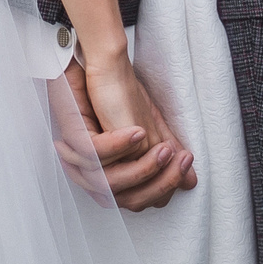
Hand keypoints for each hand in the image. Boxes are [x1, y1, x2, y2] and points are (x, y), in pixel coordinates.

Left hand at [58, 51, 195, 210]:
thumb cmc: (120, 94)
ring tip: (164, 148)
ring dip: (143, 168)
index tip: (187, 167)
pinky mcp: (72, 132)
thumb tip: (190, 180)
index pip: (136, 201)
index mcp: (110, 172)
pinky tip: (138, 133)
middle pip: (124, 199)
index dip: (163, 190)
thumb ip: (167, 154)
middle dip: (158, 183)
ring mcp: (79, 153)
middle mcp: (92, 169)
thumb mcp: (151, 126)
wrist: (100, 61)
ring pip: (108, 183)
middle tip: (180, 160)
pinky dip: (119, 146)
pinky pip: (93, 153)